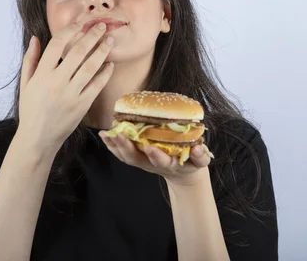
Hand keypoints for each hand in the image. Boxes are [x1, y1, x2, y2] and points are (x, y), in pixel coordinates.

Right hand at [17, 21, 113, 152]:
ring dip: (101, 51)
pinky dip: (105, 73)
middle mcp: (56, 82)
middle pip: (77, 52)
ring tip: (109, 40)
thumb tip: (35, 38)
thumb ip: (30, 60)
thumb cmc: (31, 109)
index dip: (70, 31)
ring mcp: (70, 94)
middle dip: (91, 36)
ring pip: (90, 67)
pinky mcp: (82, 105)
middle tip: (101, 25)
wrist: (38, 137)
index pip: (57, 45)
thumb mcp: (26, 83)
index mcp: (41, 74)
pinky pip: (97, 85)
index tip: (80, 23)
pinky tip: (110, 64)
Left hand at [98, 132, 212, 186]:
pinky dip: (112, 145)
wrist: (182, 173)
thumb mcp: (200, 161)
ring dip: (115, 146)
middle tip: (119, 135)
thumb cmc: (191, 162)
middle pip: (136, 159)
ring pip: (126, 157)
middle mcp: (152, 164)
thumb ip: (201, 156)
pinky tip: (105, 134)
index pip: (161, 161)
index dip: (155, 155)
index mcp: (169, 163)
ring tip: (106, 133)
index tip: (149, 147)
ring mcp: (143, 162)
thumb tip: (198, 148)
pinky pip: (122, 153)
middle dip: (126, 148)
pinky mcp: (138, 158)